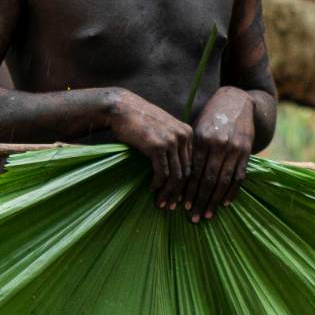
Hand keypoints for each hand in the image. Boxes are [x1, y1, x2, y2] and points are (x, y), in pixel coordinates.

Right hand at [107, 89, 195, 207]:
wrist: (122, 108)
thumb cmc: (139, 120)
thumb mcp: (163, 129)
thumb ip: (173, 145)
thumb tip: (177, 170)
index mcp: (188, 133)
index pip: (193, 164)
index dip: (187, 183)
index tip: (181, 197)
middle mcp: (184, 136)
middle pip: (187, 172)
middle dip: (179, 192)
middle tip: (172, 206)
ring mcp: (172, 141)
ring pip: (176, 175)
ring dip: (168, 192)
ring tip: (161, 203)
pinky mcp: (158, 146)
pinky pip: (162, 172)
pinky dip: (158, 184)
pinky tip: (152, 189)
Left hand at [187, 87, 254, 220]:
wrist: (237, 100)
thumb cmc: (212, 116)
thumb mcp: (198, 128)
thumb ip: (192, 150)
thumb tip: (179, 175)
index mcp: (202, 140)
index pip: (193, 171)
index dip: (188, 191)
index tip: (182, 206)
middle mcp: (219, 145)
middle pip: (207, 180)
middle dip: (200, 201)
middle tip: (193, 217)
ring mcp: (234, 149)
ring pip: (223, 181)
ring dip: (215, 201)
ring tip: (208, 214)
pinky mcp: (246, 151)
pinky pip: (239, 176)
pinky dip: (232, 191)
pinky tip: (225, 203)